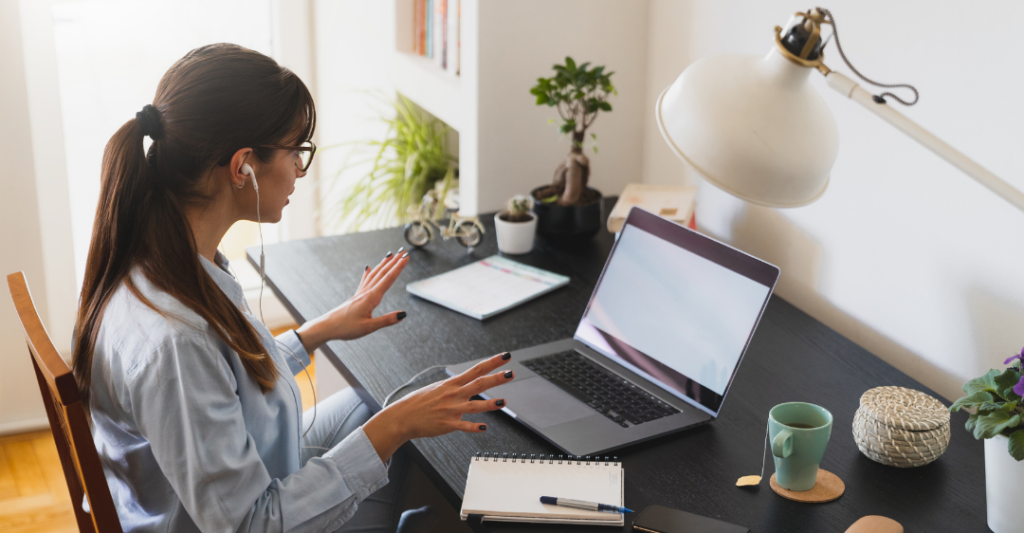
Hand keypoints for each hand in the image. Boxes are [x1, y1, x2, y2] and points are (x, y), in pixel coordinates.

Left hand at [296, 249, 409, 351]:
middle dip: (394, 262)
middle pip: (382, 273)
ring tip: (390, 255)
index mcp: (371, 298)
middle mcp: (366, 292)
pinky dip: (368, 273)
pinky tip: (368, 268)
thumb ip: (387, 320)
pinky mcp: (356, 297)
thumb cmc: (345, 328)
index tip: (406, 258)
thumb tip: (402, 314)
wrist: (327, 327)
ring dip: (383, 264)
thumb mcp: (369, 327)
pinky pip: (364, 281)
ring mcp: (360, 293)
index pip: (388, 279)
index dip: (398, 268)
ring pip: (374, 275)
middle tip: (403, 252)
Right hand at [363, 352, 514, 461]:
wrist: (402, 417)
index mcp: (451, 384)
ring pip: (474, 406)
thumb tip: (465, 385)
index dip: (492, 362)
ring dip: (490, 404)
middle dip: (496, 378)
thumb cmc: (418, 403)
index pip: (476, 369)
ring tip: (504, 402)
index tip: (505, 356)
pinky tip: (485, 427)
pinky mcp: (447, 424)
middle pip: (479, 384)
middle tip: (511, 373)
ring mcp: (451, 410)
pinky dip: (474, 427)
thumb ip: (454, 387)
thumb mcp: (436, 388)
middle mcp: (453, 395)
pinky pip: (464, 426)